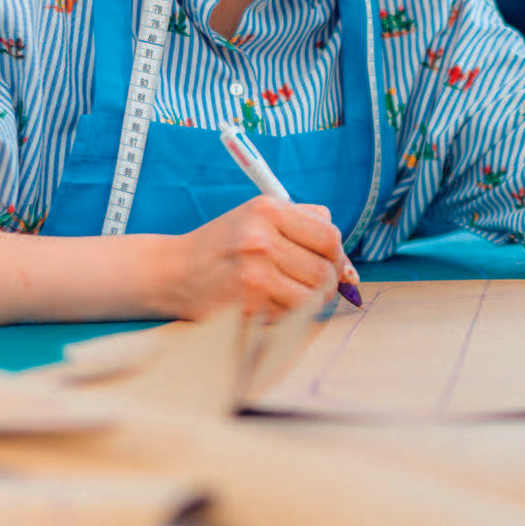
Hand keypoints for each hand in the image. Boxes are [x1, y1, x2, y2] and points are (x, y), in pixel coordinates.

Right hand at [152, 195, 355, 320]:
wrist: (175, 271)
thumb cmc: (225, 244)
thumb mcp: (259, 217)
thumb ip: (306, 225)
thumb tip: (349, 267)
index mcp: (268, 210)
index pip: (329, 236)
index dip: (339, 256)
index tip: (334, 265)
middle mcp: (261, 239)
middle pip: (325, 270)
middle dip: (329, 283)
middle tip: (318, 286)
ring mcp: (254, 274)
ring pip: (313, 297)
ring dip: (312, 302)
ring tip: (293, 295)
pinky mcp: (248, 304)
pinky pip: (291, 315)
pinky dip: (290, 314)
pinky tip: (272, 304)